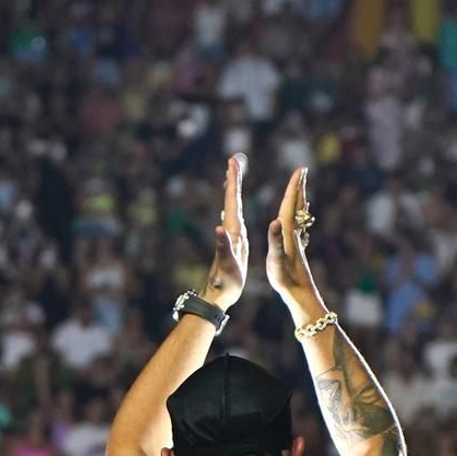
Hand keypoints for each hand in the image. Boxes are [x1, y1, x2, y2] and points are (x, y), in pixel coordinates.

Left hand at [201, 152, 248, 311]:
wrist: (219, 295)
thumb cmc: (224, 282)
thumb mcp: (226, 265)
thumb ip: (223, 246)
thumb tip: (218, 228)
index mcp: (230, 231)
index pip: (232, 201)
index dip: (234, 182)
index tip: (233, 162)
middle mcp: (230, 230)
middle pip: (232, 199)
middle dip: (234, 180)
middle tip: (233, 160)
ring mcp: (232, 236)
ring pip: (234, 207)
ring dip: (234, 190)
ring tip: (234, 175)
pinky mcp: (235, 243)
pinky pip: (237, 218)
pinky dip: (238, 207)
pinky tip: (237, 206)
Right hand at [264, 165, 322, 320]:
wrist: (300, 295)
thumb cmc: (285, 280)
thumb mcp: (276, 260)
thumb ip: (275, 241)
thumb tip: (275, 222)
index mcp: (288, 233)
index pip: (290, 205)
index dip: (294, 187)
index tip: (299, 170)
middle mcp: (294, 235)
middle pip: (297, 206)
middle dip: (298, 188)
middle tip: (302, 171)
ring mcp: (297, 242)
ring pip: (299, 216)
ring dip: (299, 201)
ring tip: (301, 189)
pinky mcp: (297, 250)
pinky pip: (298, 228)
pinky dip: (299, 219)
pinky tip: (300, 221)